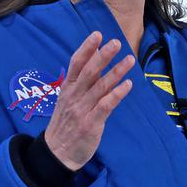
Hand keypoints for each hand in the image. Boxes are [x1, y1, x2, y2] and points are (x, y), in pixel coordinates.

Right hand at [44, 32, 134, 170]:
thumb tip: (95, 59)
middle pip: (88, 72)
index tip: (97, 34)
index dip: (86, 48)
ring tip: (129, 59)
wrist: (57, 152)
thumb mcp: (68, 99)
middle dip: (103, 56)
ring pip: (100, 87)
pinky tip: (128, 85)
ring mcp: (82, 109)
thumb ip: (81, 81)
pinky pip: (106, 106)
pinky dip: (117, 94)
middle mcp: (74, 96)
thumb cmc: (65, 123)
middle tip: (116, 42)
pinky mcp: (91, 123)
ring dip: (116, 72)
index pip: (76, 63)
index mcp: (67, 88)